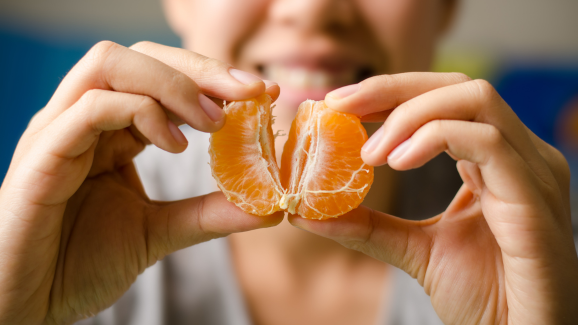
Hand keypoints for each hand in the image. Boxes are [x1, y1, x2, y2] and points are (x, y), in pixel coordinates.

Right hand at [0, 41, 282, 324]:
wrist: (26, 306)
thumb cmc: (79, 264)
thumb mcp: (158, 232)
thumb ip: (209, 214)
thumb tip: (269, 205)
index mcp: (110, 131)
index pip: (162, 77)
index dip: (213, 78)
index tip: (261, 94)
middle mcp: (83, 119)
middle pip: (140, 56)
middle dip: (201, 68)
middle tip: (250, 92)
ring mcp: (60, 131)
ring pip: (111, 64)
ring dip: (173, 84)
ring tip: (212, 122)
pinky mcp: (43, 154)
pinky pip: (90, 107)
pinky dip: (140, 113)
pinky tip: (175, 145)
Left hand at [290, 73, 577, 323]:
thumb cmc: (484, 297)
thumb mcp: (413, 249)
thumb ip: (367, 224)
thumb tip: (306, 210)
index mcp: (492, 162)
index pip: (442, 100)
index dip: (388, 94)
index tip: (339, 103)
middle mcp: (517, 155)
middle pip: (456, 86)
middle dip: (392, 89)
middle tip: (341, 105)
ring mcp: (532, 170)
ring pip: (474, 99)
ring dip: (408, 115)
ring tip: (369, 154)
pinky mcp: (535, 196)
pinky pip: (487, 141)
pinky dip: (434, 138)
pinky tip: (396, 163)